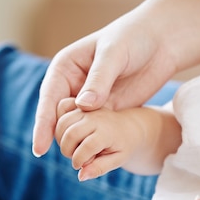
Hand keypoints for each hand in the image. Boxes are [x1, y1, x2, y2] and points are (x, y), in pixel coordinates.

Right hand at [32, 14, 175, 157]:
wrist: (160, 41)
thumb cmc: (133, 38)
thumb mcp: (114, 54)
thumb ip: (99, 80)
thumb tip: (82, 106)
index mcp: (65, 68)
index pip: (49, 100)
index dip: (43, 125)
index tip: (39, 148)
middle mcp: (73, 86)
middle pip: (59, 118)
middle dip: (59, 137)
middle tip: (66, 156)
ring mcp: (90, 100)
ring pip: (76, 128)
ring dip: (76, 144)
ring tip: (78, 161)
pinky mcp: (106, 111)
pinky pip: (94, 131)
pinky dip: (93, 144)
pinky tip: (94, 158)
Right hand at [55, 98, 141, 180]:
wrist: (127, 126)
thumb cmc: (122, 147)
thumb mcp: (117, 160)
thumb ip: (99, 168)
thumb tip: (80, 177)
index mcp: (107, 131)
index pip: (87, 147)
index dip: (79, 160)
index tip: (79, 166)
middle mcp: (95, 117)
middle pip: (70, 134)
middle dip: (67, 151)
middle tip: (74, 157)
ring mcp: (85, 109)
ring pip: (61, 123)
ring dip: (61, 139)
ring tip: (72, 147)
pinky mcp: (78, 103)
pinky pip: (60, 110)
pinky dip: (59, 124)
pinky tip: (67, 133)